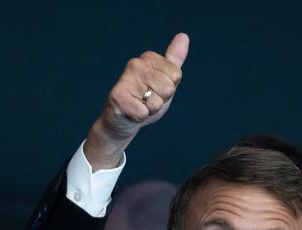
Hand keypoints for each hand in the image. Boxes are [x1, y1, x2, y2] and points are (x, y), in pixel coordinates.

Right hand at [85, 33, 189, 169]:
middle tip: (147, 100)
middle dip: (160, 100)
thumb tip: (183, 36)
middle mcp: (136, 64)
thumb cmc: (144, 100)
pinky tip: (131, 113)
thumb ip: (174, 60)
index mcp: (149, 58)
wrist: (123, 121)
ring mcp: (125, 79)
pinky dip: (140, 117)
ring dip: (150, 110)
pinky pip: (143, 112)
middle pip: (168, 87)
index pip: (176, 74)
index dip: (169, 89)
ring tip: (139, 105)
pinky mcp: (118, 97)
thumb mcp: (164, 79)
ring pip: (156, 101)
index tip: (156, 91)